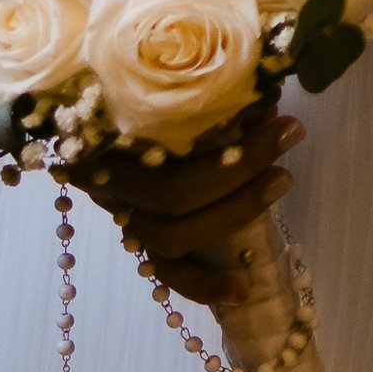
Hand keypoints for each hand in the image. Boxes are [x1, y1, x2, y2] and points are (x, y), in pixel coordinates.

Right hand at [73, 95, 301, 300]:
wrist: (83, 110)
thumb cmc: (136, 87)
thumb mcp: (166, 80)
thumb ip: (210, 91)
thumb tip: (267, 98)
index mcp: (100, 133)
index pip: (164, 143)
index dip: (225, 132)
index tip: (277, 113)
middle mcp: (104, 180)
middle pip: (173, 192)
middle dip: (241, 169)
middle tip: (289, 134)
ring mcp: (119, 215)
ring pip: (170, 237)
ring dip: (234, 213)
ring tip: (282, 179)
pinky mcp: (136, 241)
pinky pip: (165, 274)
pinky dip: (203, 285)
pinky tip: (241, 291)